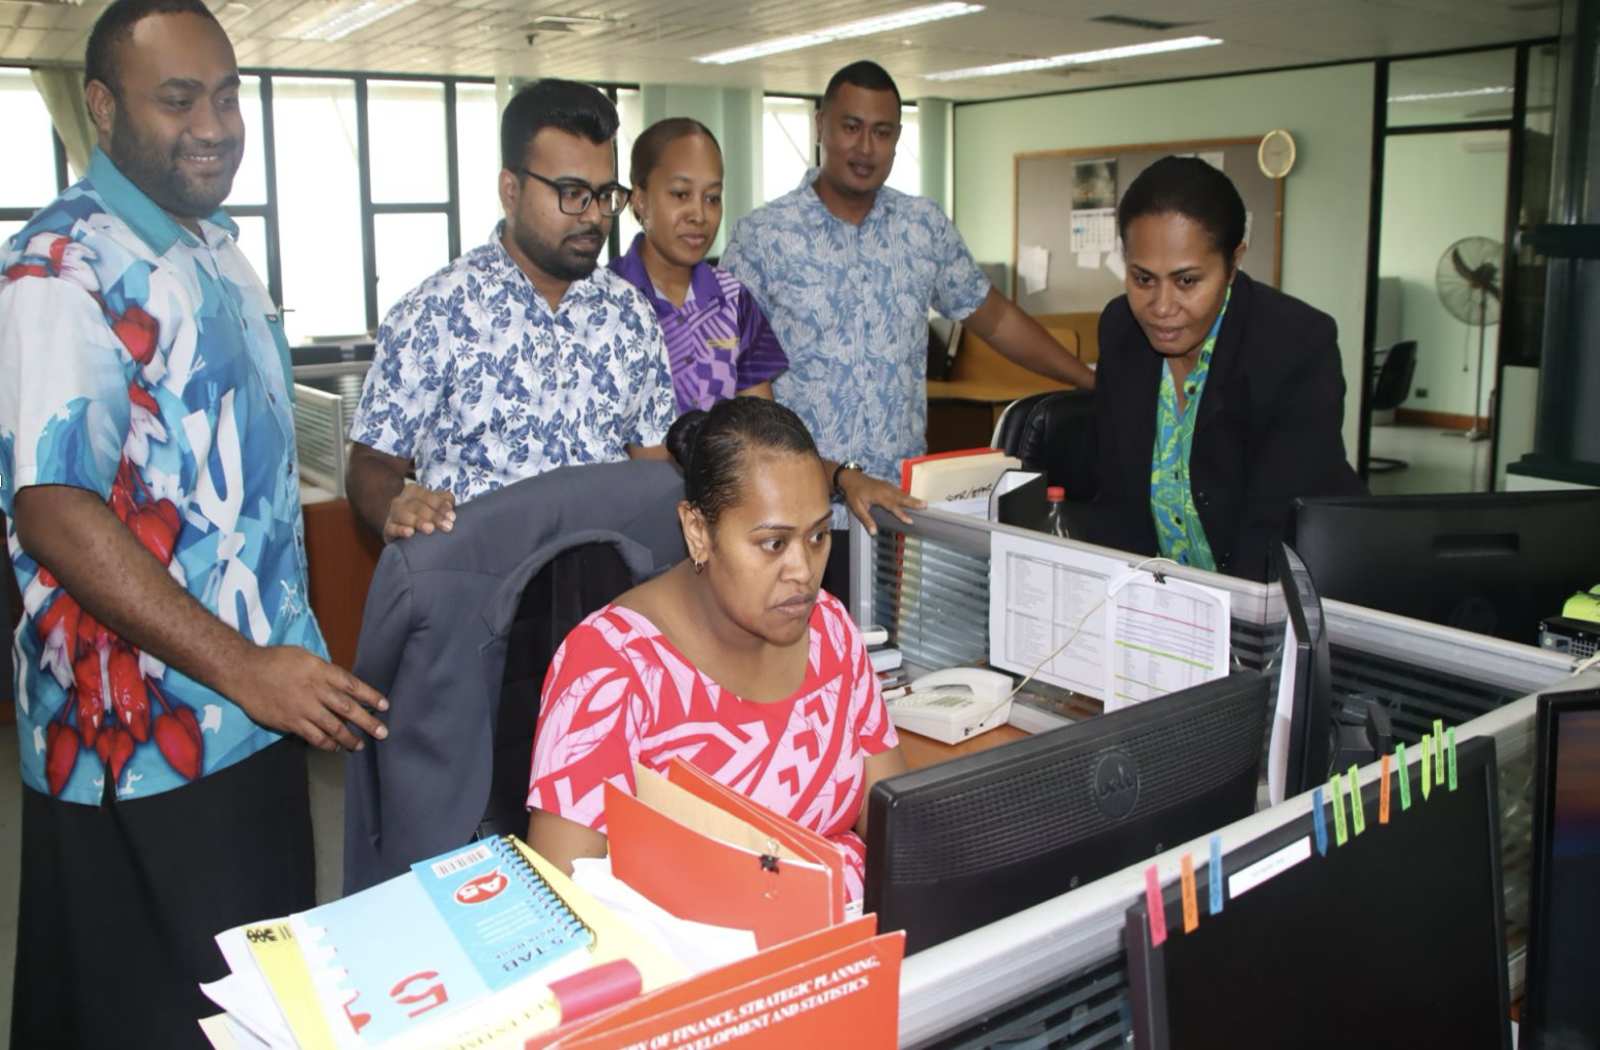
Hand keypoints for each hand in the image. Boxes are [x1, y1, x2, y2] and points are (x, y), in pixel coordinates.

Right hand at [229, 646, 388, 751]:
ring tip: (359, 745)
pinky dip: (326, 743)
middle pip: (347, 708)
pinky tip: (334, 747)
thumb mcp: (305, 657)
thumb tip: (342, 685)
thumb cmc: (275, 660)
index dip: (370, 696)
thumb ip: (324, 671)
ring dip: (348, 738)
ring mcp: (302, 707)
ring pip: (332, 726)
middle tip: (382, 733)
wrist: (244, 671)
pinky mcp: (290, 722)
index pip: (352, 684)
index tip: (384, 705)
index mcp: (320, 670)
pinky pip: (313, 736)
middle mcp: (314, 689)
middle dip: (367, 722)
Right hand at [384, 481, 454, 541]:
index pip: (428, 496)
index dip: (441, 506)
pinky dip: (401, 530)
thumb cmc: (425, 514)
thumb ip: (445, 500)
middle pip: (418, 506)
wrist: (402, 526)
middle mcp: (401, 500)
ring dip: (419, 522)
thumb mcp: (436, 503)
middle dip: (433, 516)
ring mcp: (393, 514)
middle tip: (447, 527)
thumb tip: (449, 506)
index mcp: (414, 490)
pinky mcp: (388, 529)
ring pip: (405, 516)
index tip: (452, 518)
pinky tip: (410, 533)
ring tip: (430, 529)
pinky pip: (393, 528)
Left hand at [838, 469, 924, 535]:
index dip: (901, 514)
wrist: (851, 478)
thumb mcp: (856, 508)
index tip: (910, 520)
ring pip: (902, 493)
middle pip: (901, 497)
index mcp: (878, 495)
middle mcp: (886, 490)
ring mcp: (888, 486)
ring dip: (913, 499)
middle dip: (914, 502)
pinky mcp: (888, 486)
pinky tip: (913, 500)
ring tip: (924, 504)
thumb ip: (866, 519)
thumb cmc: (853, 493)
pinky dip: (908, 496)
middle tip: (925, 506)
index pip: (892, 506)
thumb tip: (874, 532)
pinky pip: (900, 491)